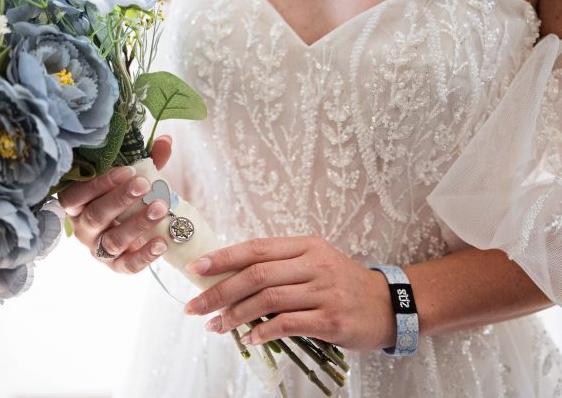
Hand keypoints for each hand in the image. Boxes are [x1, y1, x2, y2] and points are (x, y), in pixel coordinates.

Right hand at [58, 135, 172, 273]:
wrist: (133, 229)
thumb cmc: (125, 198)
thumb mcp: (131, 178)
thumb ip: (147, 160)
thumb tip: (166, 140)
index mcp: (76, 204)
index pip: (76, 195)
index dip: (99, 184)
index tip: (127, 170)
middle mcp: (82, 228)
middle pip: (96, 216)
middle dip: (121, 200)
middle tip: (145, 185)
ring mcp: (97, 250)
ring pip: (113, 241)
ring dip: (137, 224)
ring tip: (161, 208)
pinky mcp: (114, 266)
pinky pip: (127, 266)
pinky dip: (144, 256)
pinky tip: (162, 243)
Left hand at [183, 236, 395, 350]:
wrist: (390, 305)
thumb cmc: (343, 284)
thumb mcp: (315, 263)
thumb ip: (280, 267)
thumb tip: (230, 278)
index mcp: (306, 246)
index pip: (256, 248)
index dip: (223, 258)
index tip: (195, 269)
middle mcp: (314, 264)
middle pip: (256, 274)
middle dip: (219, 290)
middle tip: (195, 306)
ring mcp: (324, 291)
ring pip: (268, 299)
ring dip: (235, 314)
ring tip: (216, 326)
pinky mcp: (331, 320)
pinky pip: (288, 324)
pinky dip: (263, 331)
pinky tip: (249, 338)